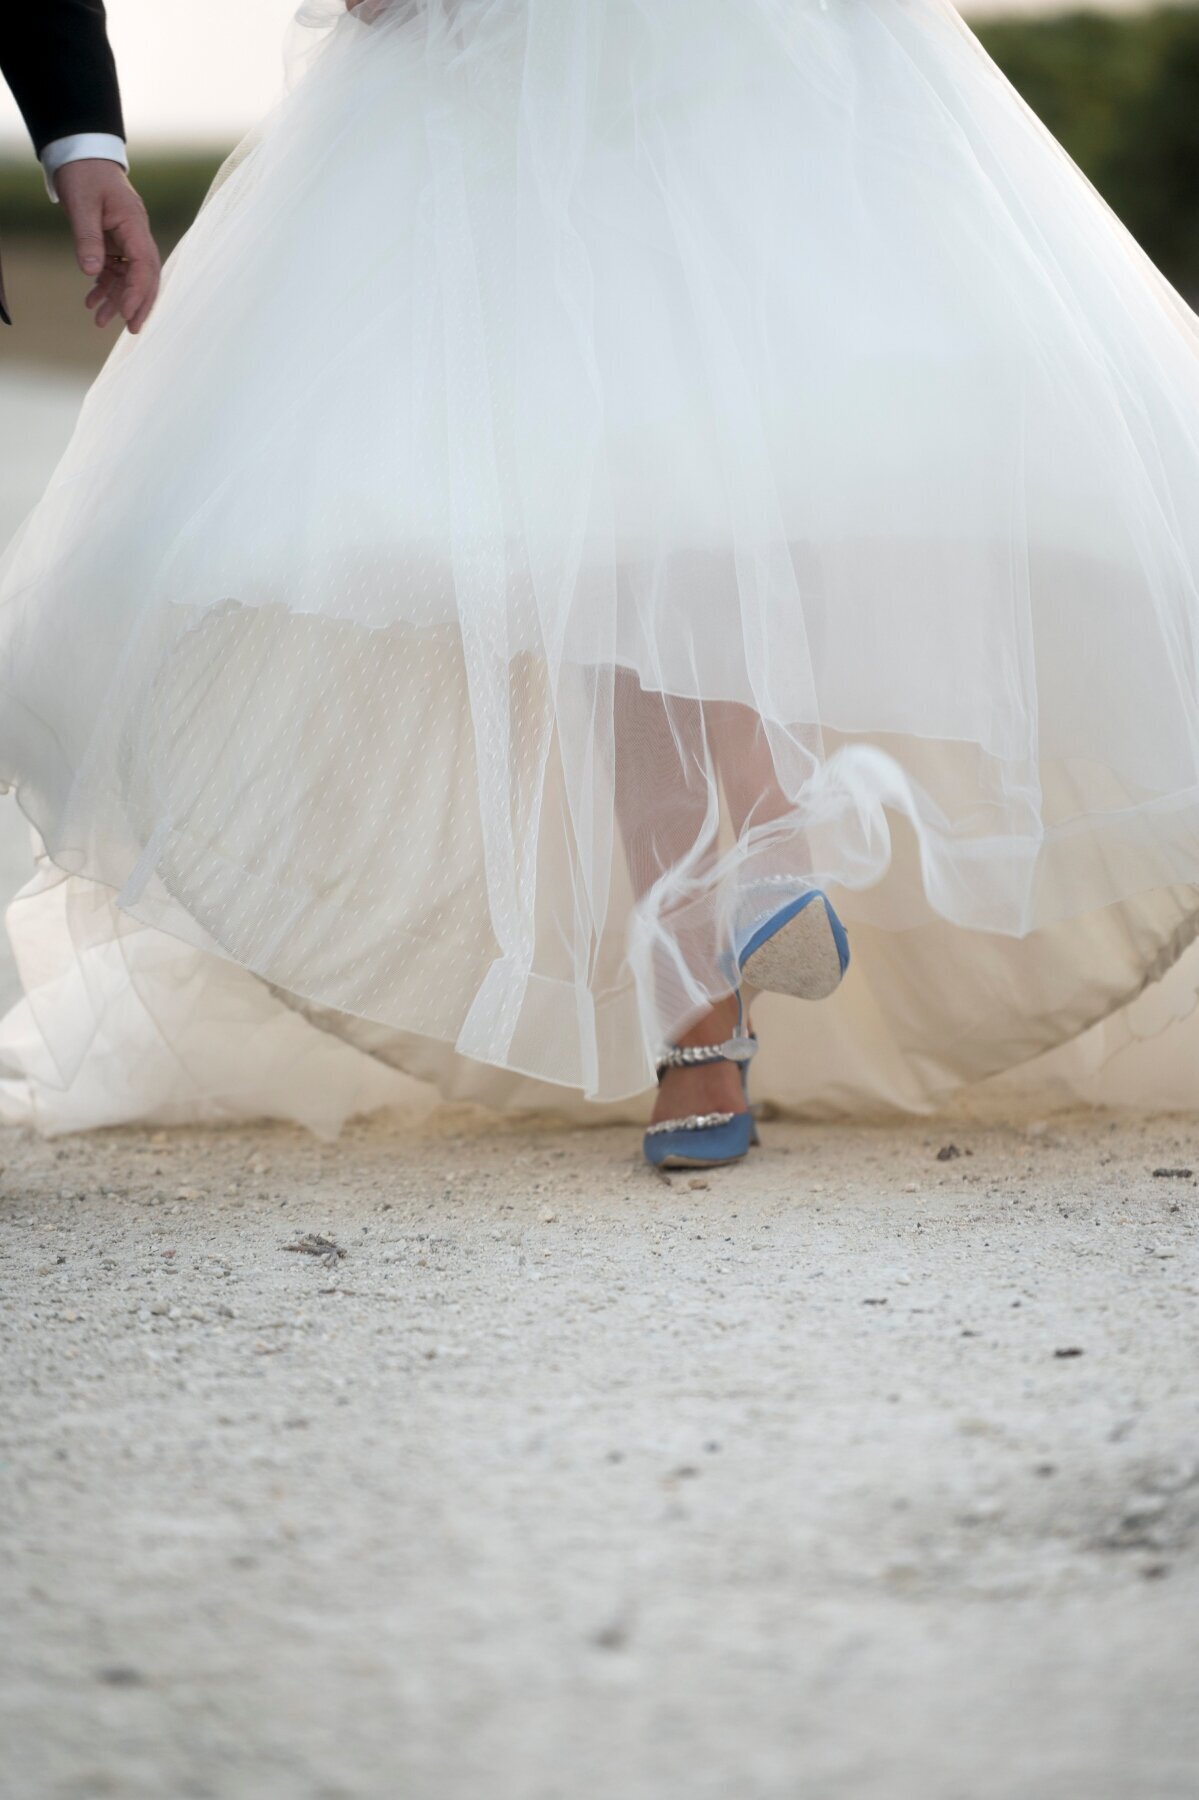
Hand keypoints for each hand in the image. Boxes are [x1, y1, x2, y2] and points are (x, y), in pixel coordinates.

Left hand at [54, 159, 161, 334]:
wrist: (82, 154)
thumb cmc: (84, 173)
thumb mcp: (82, 204)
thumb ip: (87, 238)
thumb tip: (92, 272)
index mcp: (134, 225)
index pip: (144, 265)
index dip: (137, 292)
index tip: (127, 314)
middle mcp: (136, 235)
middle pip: (145, 276)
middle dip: (139, 304)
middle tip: (132, 330)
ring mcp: (126, 239)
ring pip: (128, 277)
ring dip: (117, 300)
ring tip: (101, 321)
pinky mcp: (114, 241)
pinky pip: (114, 270)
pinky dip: (105, 286)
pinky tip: (92, 300)